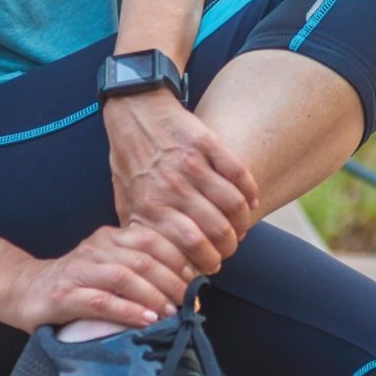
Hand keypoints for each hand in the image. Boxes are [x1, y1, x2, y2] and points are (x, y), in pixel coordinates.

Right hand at [0, 221, 196, 332]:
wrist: (26, 291)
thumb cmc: (79, 284)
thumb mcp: (111, 266)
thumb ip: (141, 269)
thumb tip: (187, 287)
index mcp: (111, 237)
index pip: (154, 240)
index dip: (180, 261)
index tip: (197, 283)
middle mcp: (96, 248)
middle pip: (144, 259)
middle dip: (172, 283)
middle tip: (189, 304)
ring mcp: (79, 271)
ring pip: (124, 277)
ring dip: (153, 296)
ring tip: (171, 313)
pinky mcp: (64, 295)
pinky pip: (100, 301)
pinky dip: (127, 311)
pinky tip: (145, 320)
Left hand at [102, 88, 260, 272]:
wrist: (134, 111)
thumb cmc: (130, 159)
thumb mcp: (125, 199)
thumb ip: (140, 230)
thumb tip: (156, 261)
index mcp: (151, 206)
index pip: (191, 245)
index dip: (209, 260)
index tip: (212, 263)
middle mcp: (172, 187)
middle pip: (217, 229)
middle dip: (230, 245)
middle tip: (230, 247)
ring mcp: (192, 164)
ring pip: (234, 204)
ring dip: (243, 221)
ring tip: (240, 227)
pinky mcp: (208, 143)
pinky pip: (240, 174)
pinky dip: (251, 192)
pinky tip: (251, 202)